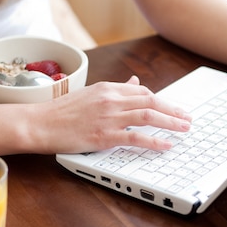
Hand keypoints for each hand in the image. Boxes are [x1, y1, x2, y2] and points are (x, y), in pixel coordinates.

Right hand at [36, 75, 191, 153]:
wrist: (39, 123)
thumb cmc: (62, 111)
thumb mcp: (91, 93)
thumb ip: (115, 89)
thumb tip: (135, 82)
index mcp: (108, 88)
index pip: (143, 92)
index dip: (162, 101)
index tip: (173, 109)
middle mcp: (111, 99)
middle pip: (151, 102)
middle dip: (173, 110)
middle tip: (187, 118)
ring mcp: (109, 117)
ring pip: (148, 116)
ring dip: (170, 122)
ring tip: (184, 128)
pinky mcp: (104, 135)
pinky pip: (136, 137)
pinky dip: (155, 140)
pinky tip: (166, 145)